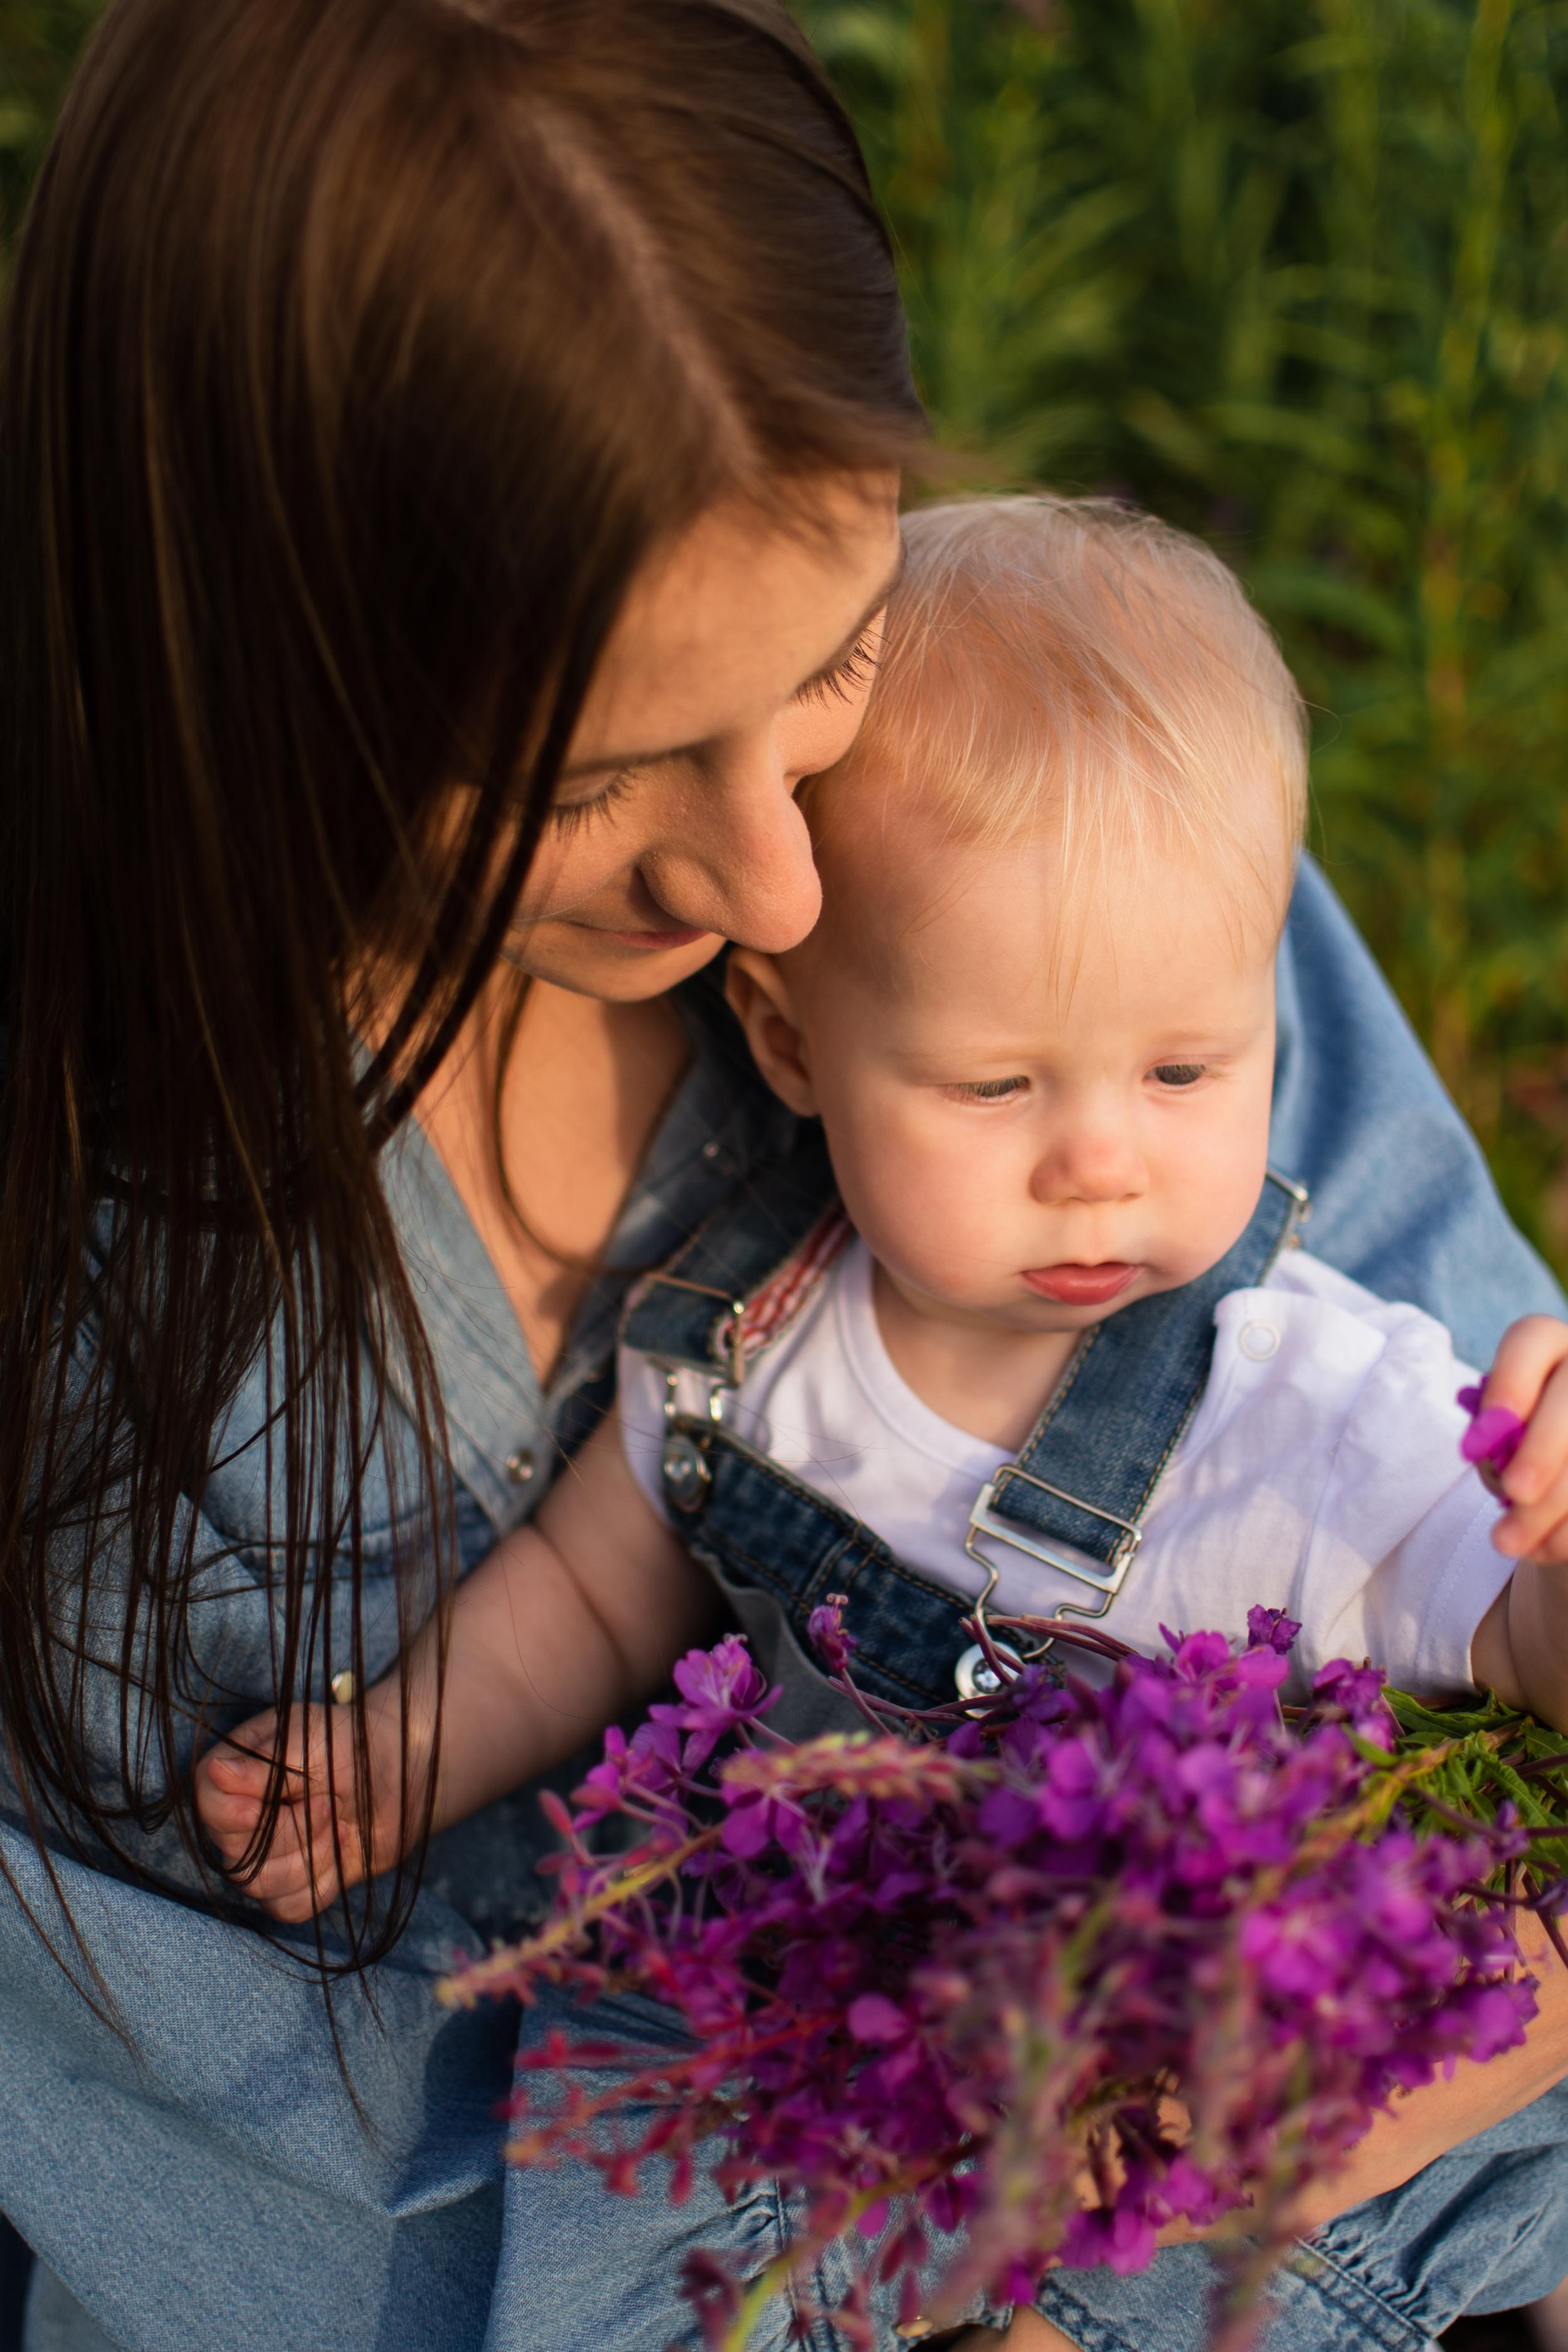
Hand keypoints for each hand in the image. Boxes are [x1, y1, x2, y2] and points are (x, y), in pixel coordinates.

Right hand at [194, 1698, 404, 1922]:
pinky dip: (320, 1884)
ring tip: (340, 1825)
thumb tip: (215, 1773)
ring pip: (258, 1886)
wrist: (402, 1775)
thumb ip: (266, 1765)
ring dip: (309, 1859)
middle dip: (291, 1834)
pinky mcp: (290, 1883)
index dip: (235, 1816)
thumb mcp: (315, 1745)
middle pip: (233, 1854)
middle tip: (329, 1803)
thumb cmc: (355, 1746)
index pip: (208, 1805)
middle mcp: (240, 1816)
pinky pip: (287, 1907)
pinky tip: (340, 1850)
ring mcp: (262, 1854)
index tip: (273, 1805)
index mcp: (236, 1770)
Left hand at [1478, 1316, 1567, 1562]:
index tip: (1480, 1439)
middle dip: (1542, 1451)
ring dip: (1551, 1507)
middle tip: (1512, 1493)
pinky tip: (1545, 1548)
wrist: (1557, 1471)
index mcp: (1550, 1346)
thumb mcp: (1499, 1434)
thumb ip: (1493, 1432)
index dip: (1509, 1383)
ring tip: (1507, 1543)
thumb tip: (1488, 1448)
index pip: (1532, 1339)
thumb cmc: (1519, 1443)